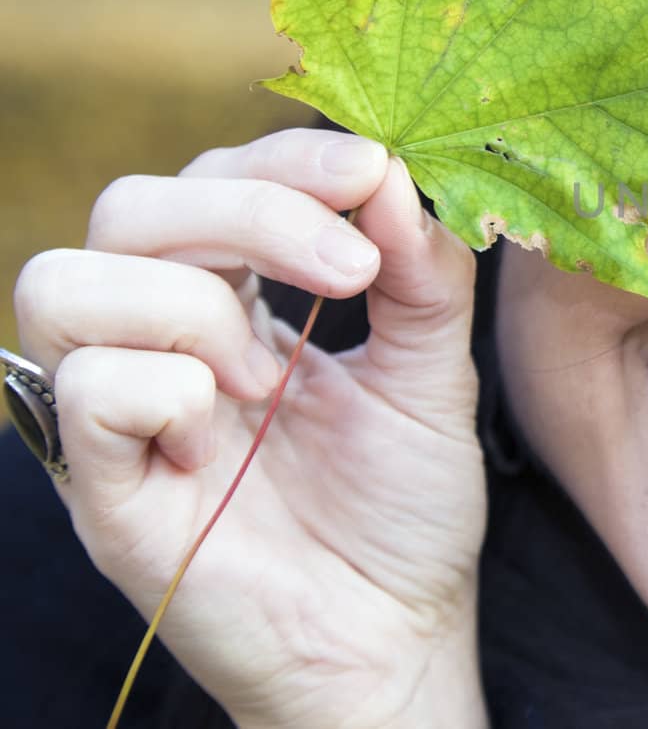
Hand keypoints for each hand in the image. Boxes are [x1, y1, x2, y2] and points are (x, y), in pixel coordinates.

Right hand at [13, 129, 488, 727]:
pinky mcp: (105, 489)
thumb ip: (422, 273)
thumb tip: (390, 169)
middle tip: (351, 271)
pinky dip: (162, 387)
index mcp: (241, 301)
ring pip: (66, 280)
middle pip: (132, 208)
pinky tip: (220, 432)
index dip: (283, 156)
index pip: (215, 177)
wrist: (396, 637)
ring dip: (192, 305)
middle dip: (250, 212)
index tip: (369, 170)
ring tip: (270, 377)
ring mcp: (125, 412)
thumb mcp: (434, 374)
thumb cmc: (406, 509)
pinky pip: (83, 387)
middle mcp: (167, 341)